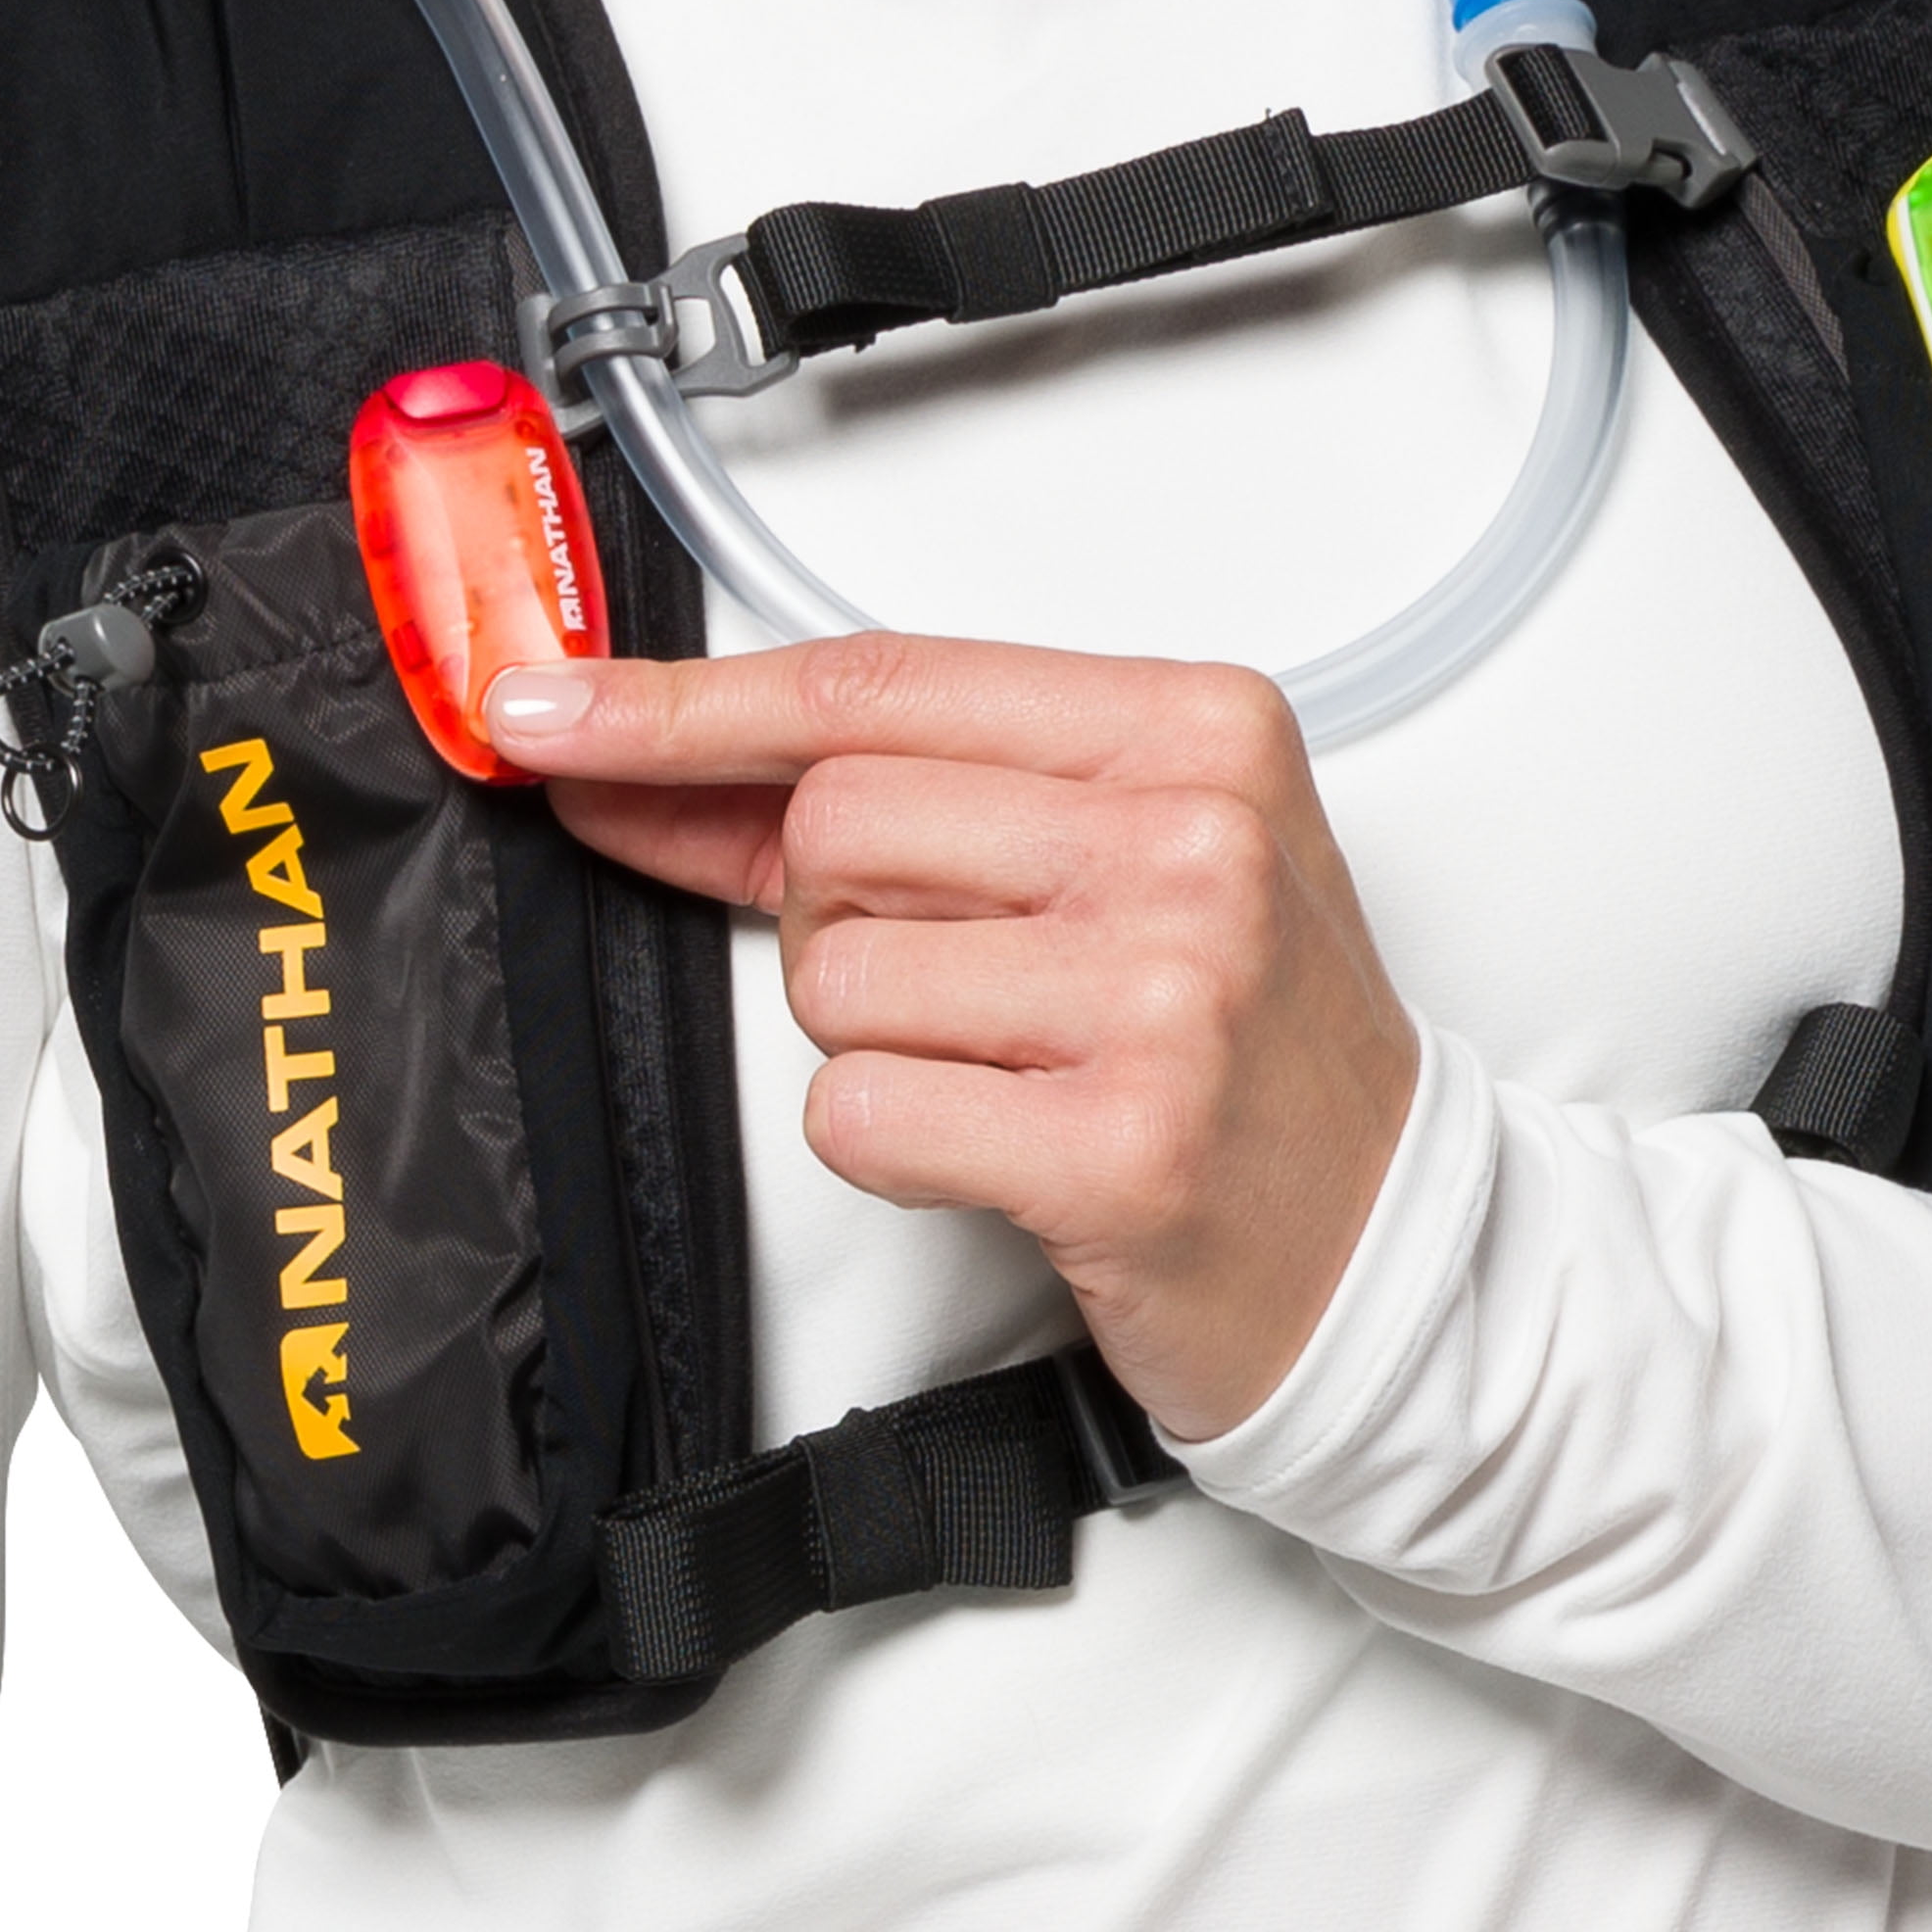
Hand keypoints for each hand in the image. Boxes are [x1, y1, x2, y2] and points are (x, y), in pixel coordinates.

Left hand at [486, 636, 1417, 1441]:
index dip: (681, 704)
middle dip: (832, 915)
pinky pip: (856, 1112)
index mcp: (1192, 727)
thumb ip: (884, 798)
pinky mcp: (1122, 1146)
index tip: (543, 711)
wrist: (1388, 1249)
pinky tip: (999, 1147)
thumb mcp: (1101, 864)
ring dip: (872, 1037)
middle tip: (963, 980)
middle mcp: (1190, 838)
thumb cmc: (1233, 1041)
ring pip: (830, 975)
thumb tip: (627, 759)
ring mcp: (1165, 990)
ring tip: (1007, 1066)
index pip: (871, 683)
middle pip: (832, 826)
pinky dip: (888, 1142)